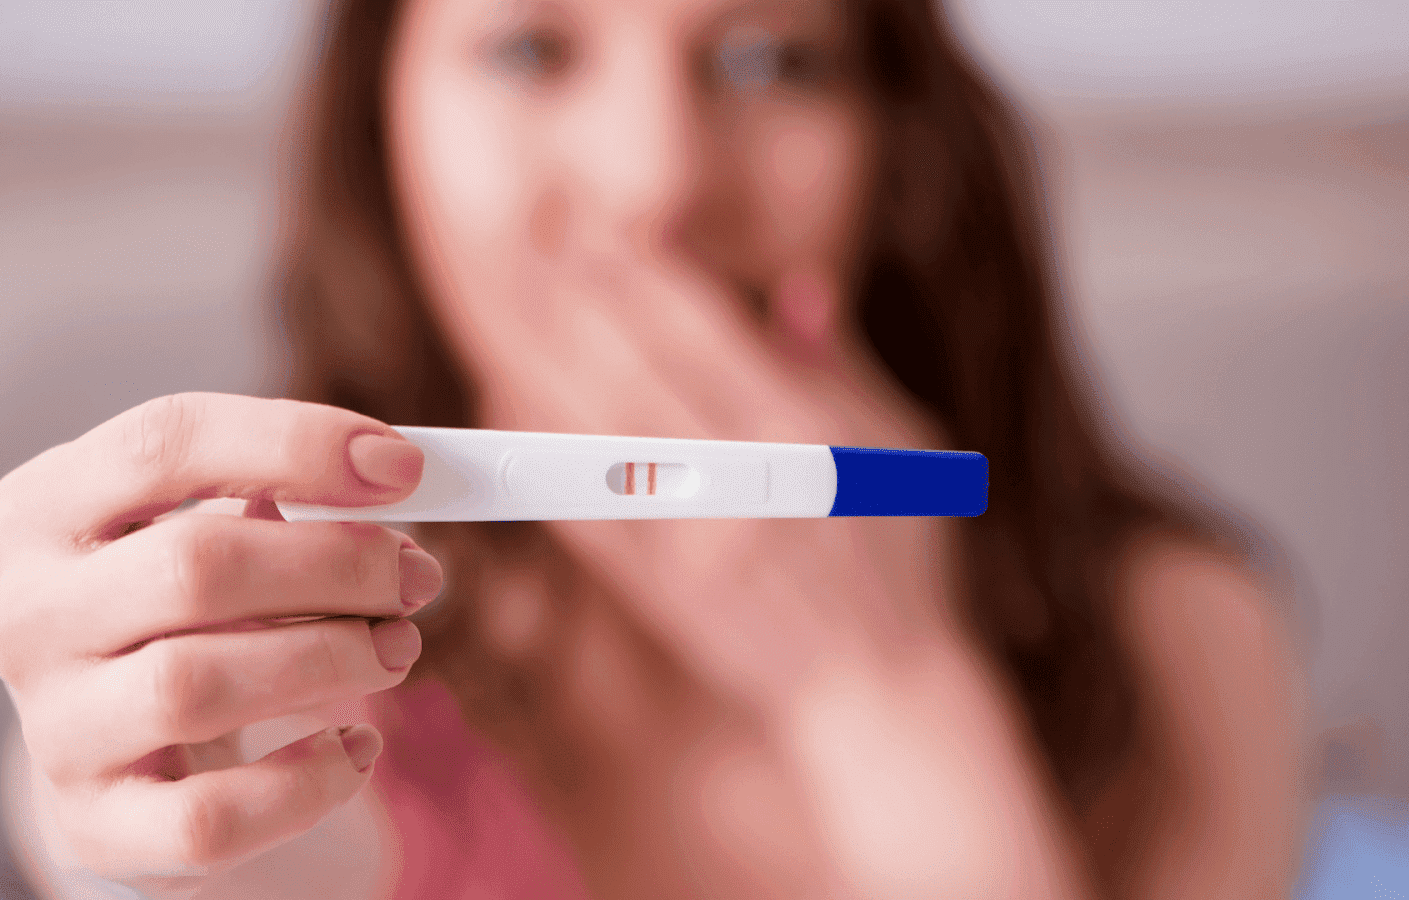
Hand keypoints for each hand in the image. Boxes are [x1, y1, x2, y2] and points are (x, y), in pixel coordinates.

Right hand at [0, 394, 443, 897]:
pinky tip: (357, 746)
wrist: (130, 751)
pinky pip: (211, 817)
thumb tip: (394, 479)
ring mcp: (53, 727)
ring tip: (397, 648)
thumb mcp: (219, 531)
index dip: (296, 446)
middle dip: (336, 565)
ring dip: (332, 660)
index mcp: (43, 509)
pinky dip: (309, 780)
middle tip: (415, 577)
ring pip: (196, 687)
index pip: (164, 443)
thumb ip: (290, 496)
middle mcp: (25, 615)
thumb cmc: (192, 612)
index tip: (403, 469)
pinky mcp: (96, 825)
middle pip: (193, 567)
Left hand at [465, 252, 961, 707]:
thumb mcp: (900, 448)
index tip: (596, 224)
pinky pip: (587, 516)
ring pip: (600, 438)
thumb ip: (840, 368)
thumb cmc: (902, 557)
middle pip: (639, 374)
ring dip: (543, 364)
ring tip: (505, 300)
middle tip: (531, 236)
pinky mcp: (662, 594)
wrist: (880, 690)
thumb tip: (792, 290)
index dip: (644, 274)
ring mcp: (695, 543)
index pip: (706, 336)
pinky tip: (505, 405)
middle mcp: (745, 485)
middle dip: (580, 299)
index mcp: (809, 438)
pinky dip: (543, 458)